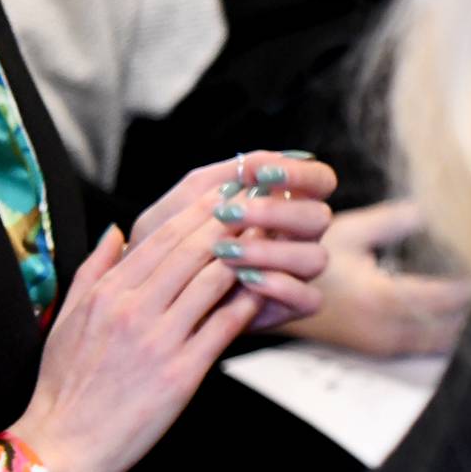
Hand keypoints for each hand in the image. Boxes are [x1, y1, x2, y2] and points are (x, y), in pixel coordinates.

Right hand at [10, 216, 262, 471]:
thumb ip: (94, 270)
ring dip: (248, 255)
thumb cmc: (66, 384)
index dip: (198, 210)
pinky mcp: (181, 372)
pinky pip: (225, 325)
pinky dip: (250, 302)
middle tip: (260, 200)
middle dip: (230, 220)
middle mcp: (133, 310)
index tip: (226, 190)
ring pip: (214, 281)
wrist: (63, 445)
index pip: (160, 237)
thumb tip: (117, 231)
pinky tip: (270, 286)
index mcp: (107, 294)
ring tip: (273, 236)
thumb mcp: (67, 319)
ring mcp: (159, 340)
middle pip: (192, 251)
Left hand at [130, 151, 335, 329]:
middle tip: (230, 214)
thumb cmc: (165, 250)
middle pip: (320, 217)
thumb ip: (209, 182)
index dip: (301, 174)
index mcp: (283, 205)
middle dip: (278, 212)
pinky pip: (309, 298)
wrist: (150, 303)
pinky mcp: (290, 307)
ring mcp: (297, 274)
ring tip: (225, 252)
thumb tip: (251, 164)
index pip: (319, 181)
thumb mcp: (176, 210)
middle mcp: (298, 237)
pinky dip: (280, 286)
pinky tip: (244, 278)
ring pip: (316, 257)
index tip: (261, 174)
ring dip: (272, 251)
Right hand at [280, 201, 470, 357]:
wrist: (271, 299)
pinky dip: (451, 328)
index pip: (450, 296)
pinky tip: (461, 305)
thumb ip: (400, 220)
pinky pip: (431, 346)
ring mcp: (384, 345)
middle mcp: (387, 329)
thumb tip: (442, 204)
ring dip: (468, 316)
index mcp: (382, 298)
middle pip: (457, 323)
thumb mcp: (353, 231)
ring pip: (447, 339)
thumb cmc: (310, 260)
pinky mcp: (382, 351)